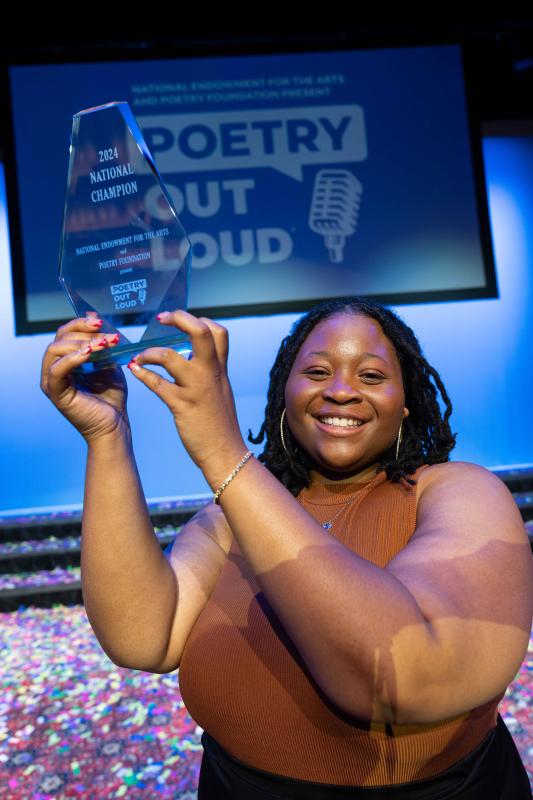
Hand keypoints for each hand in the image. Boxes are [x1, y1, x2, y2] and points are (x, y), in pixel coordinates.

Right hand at [41, 314, 129, 443]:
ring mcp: (52, 381)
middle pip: (59, 338)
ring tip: (104, 345)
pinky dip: (72, 358)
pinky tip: (90, 354)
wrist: (115, 425)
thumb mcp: (109, 363)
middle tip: (107, 335)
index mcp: (66, 361)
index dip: (81, 324)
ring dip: (81, 343)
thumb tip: (94, 317)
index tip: (101, 322)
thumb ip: (101, 343)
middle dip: (84, 332)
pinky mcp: (55, 393)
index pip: (65, 333)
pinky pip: (57, 369)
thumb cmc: (112, 397)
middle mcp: (54, 369)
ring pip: (55, 349)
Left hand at [127, 310, 245, 472]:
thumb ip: (210, 372)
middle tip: (162, 319)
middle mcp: (210, 374)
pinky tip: (134, 370)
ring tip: (139, 356)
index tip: (181, 322)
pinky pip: (157, 384)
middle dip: (179, 319)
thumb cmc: (220, 423)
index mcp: (219, 369)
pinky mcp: (181, 406)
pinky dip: (143, 374)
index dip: (200, 319)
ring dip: (150, 352)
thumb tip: (192, 357)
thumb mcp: (220, 390)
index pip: (218, 331)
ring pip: (170, 357)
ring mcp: (195, 389)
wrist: (225, 452)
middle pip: (200, 332)